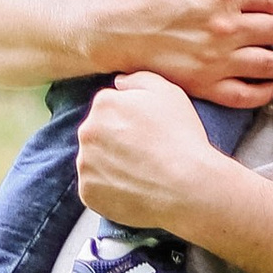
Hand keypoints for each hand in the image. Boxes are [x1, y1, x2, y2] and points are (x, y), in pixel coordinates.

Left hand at [75, 73, 231, 234]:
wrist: (187, 187)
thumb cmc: (181, 137)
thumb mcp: (168, 92)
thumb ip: (139, 79)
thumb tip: (119, 83)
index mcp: (103, 104)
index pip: (109, 107)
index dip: (130, 119)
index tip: (147, 131)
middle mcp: (87, 132)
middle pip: (98, 133)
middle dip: (116, 140)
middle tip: (145, 152)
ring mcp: (85, 165)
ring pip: (95, 161)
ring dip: (110, 164)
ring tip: (141, 172)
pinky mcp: (88, 193)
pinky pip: (96, 188)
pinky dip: (110, 189)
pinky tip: (134, 188)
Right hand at [87, 0, 272, 109]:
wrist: (117, 23)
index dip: (267, 1)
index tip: (259, 6)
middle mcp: (226, 28)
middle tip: (269, 30)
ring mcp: (218, 59)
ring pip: (270, 63)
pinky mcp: (205, 84)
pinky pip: (247, 95)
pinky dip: (265, 92)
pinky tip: (268, 85)